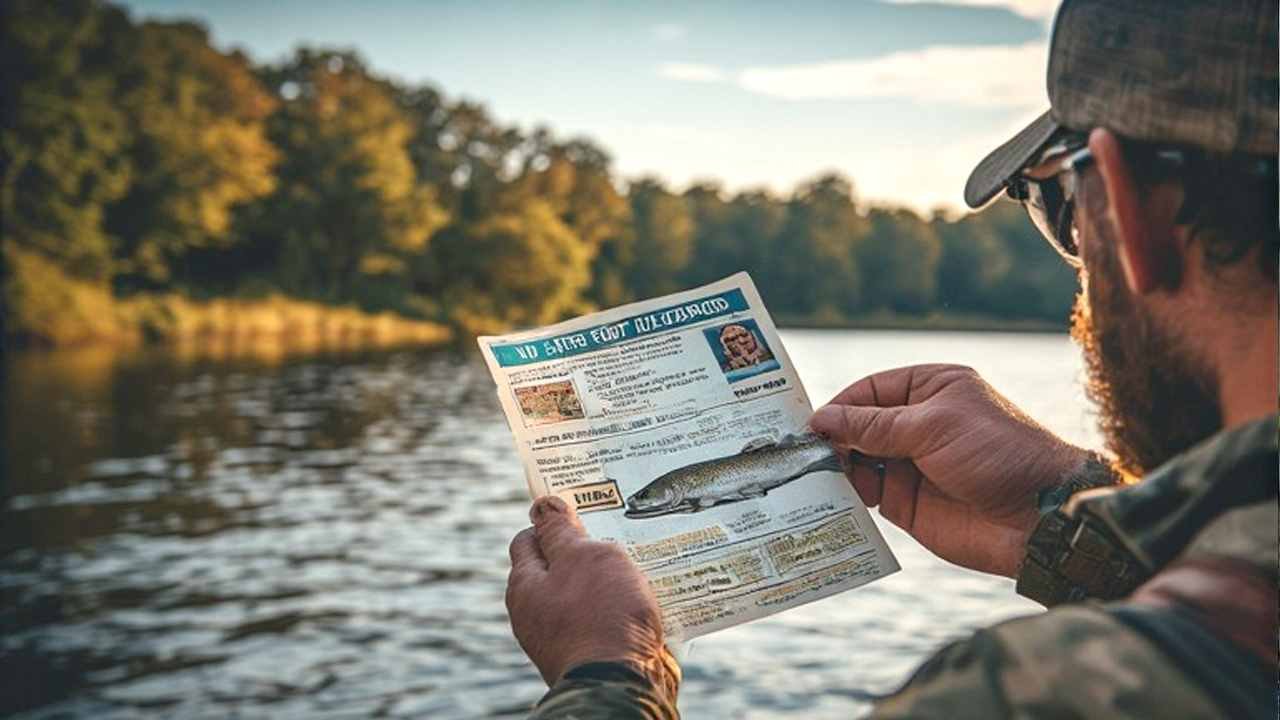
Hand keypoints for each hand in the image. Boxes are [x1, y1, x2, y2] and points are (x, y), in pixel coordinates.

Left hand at [506, 496, 678, 691]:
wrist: (623, 684)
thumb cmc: (600, 614)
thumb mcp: (582, 556)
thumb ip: (560, 530)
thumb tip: (541, 505)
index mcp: (525, 585)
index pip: (528, 539)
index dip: (552, 521)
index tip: (579, 506)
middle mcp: (538, 613)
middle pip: (559, 567)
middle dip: (585, 549)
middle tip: (615, 531)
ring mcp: (565, 635)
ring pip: (587, 594)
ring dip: (610, 579)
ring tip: (640, 563)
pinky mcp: (594, 653)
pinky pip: (607, 619)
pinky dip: (622, 607)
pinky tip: (648, 598)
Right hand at [809, 364, 1091, 577]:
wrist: (1038, 518)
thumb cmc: (996, 453)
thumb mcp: (931, 426)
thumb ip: (872, 425)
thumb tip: (821, 419)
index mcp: (930, 390)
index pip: (869, 390)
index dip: (838, 406)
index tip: (809, 426)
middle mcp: (918, 425)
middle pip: (858, 427)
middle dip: (832, 439)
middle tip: (799, 455)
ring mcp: (912, 465)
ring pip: (858, 462)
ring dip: (837, 470)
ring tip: (811, 479)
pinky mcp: (908, 504)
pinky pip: (867, 497)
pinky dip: (847, 498)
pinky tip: (828, 501)